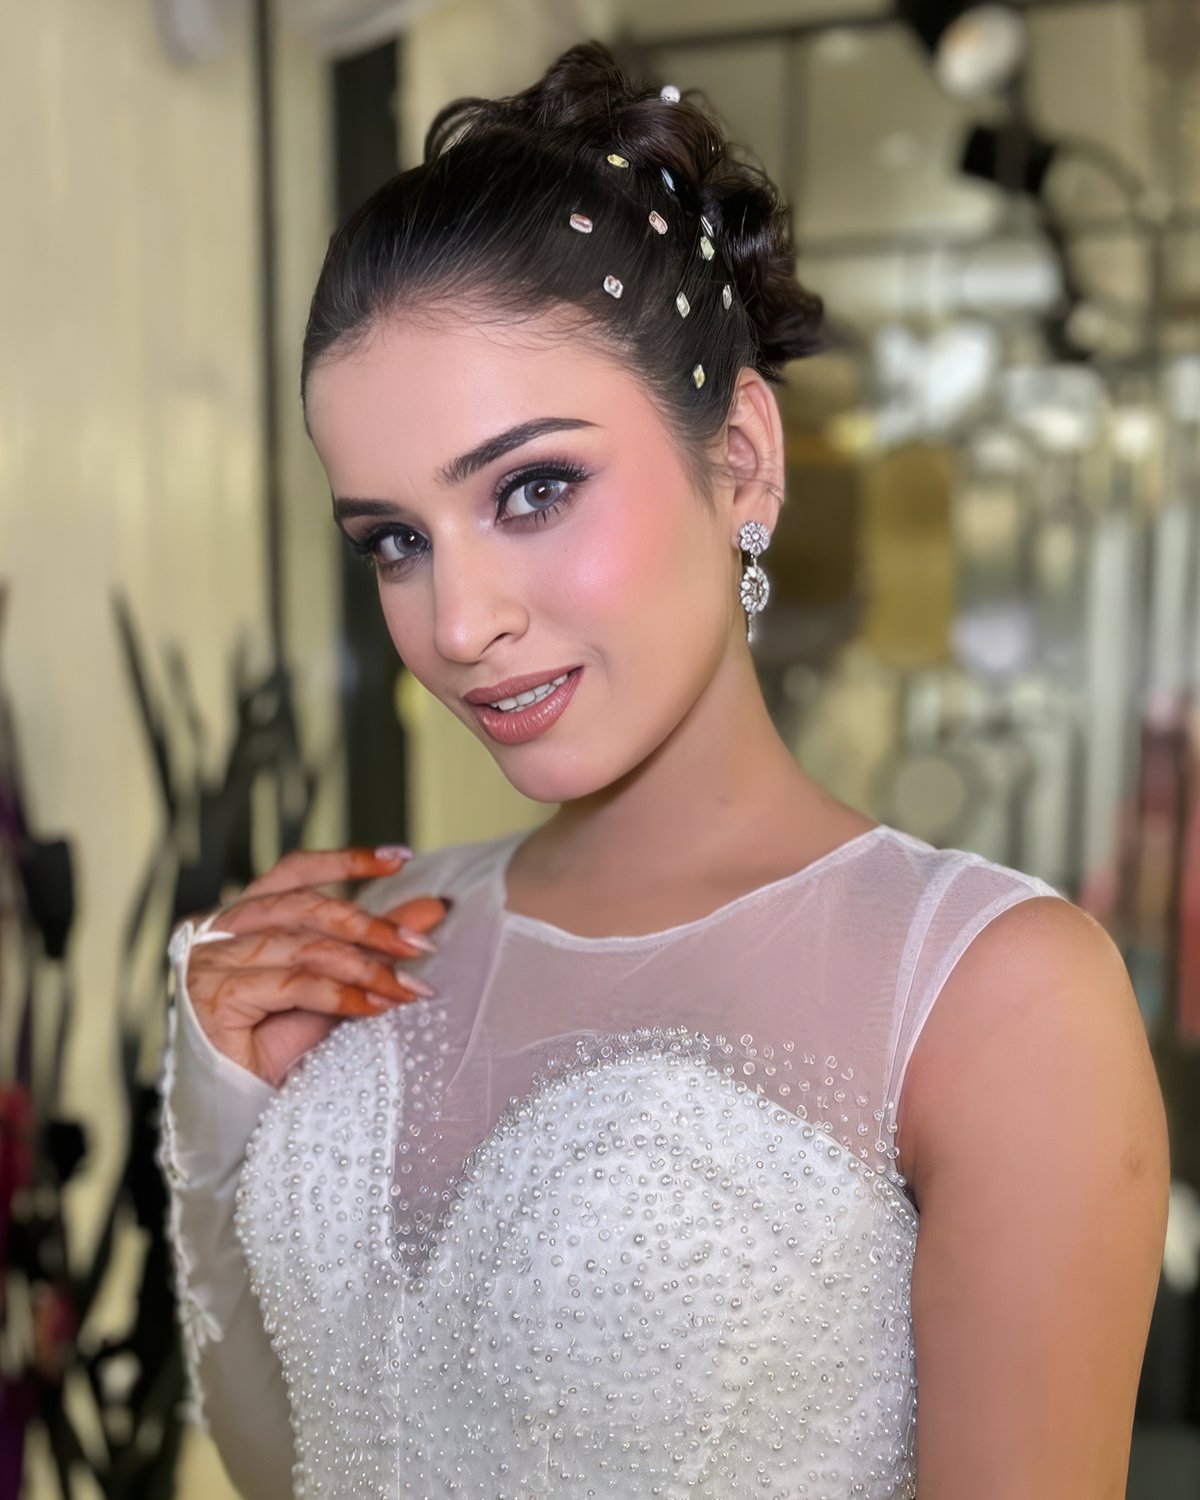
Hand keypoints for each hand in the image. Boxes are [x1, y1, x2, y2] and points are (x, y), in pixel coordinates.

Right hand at [178, 846, 446, 1087]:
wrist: (237, 1110)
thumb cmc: (278, 1046)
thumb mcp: (335, 984)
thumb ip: (372, 944)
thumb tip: (431, 907)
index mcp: (242, 915)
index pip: (295, 871)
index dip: (346, 860)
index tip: (401, 858)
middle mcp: (219, 929)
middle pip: (307, 908)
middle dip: (372, 925)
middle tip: (422, 945)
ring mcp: (211, 960)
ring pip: (305, 947)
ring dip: (366, 968)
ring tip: (409, 989)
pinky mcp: (215, 995)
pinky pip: (294, 985)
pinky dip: (340, 996)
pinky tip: (374, 1008)